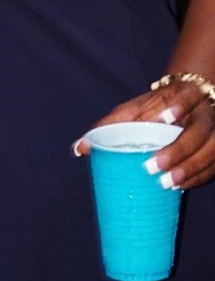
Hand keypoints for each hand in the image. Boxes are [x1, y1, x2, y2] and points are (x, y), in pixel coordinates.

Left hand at [73, 81, 214, 189]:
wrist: (189, 101)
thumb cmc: (156, 108)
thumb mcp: (134, 109)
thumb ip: (109, 124)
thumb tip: (78, 149)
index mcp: (182, 93)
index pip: (184, 96)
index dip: (177, 107)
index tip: (161, 119)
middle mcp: (203, 111)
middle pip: (198, 130)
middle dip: (178, 149)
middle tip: (154, 166)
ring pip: (211, 149)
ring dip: (191, 168)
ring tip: (169, 183)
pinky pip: (213, 165)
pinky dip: (198, 176)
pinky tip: (180, 187)